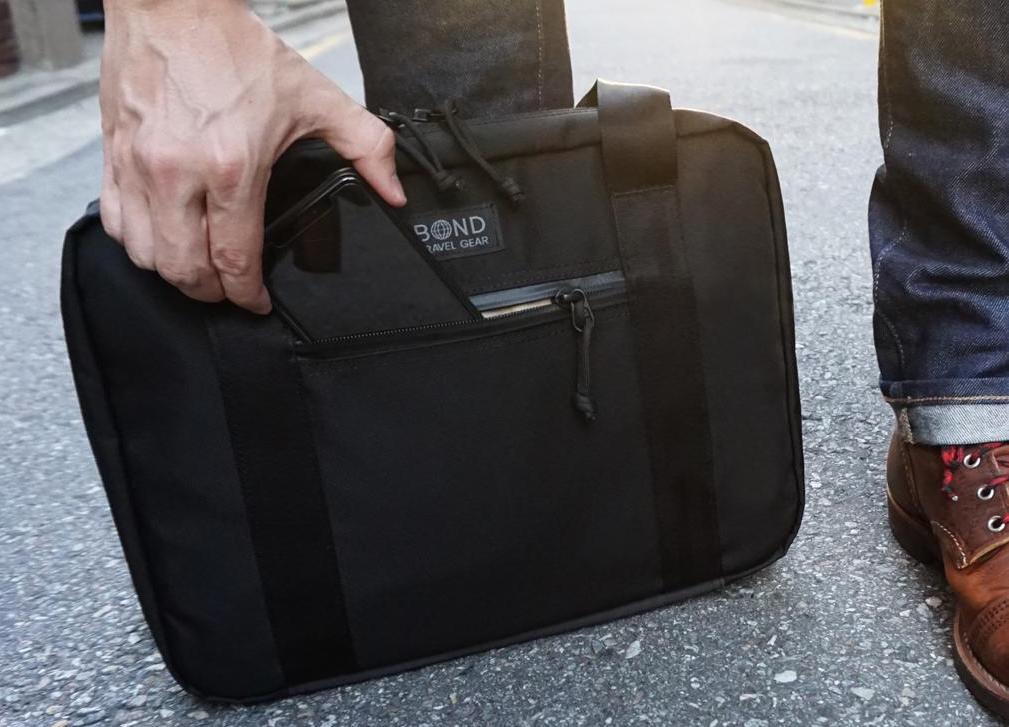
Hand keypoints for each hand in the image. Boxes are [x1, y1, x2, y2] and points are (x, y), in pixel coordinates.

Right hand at [98, 0, 404, 312]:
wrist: (173, 3)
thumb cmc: (234, 48)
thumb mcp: (316, 97)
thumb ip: (366, 146)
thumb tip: (393, 190)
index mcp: (231, 167)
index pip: (233, 259)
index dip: (247, 295)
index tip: (257, 301)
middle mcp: (177, 173)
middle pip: (184, 270)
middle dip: (212, 293)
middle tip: (230, 291)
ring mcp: (138, 167)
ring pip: (144, 255)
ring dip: (174, 273)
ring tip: (199, 270)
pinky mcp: (112, 156)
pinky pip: (115, 222)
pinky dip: (137, 243)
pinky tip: (162, 238)